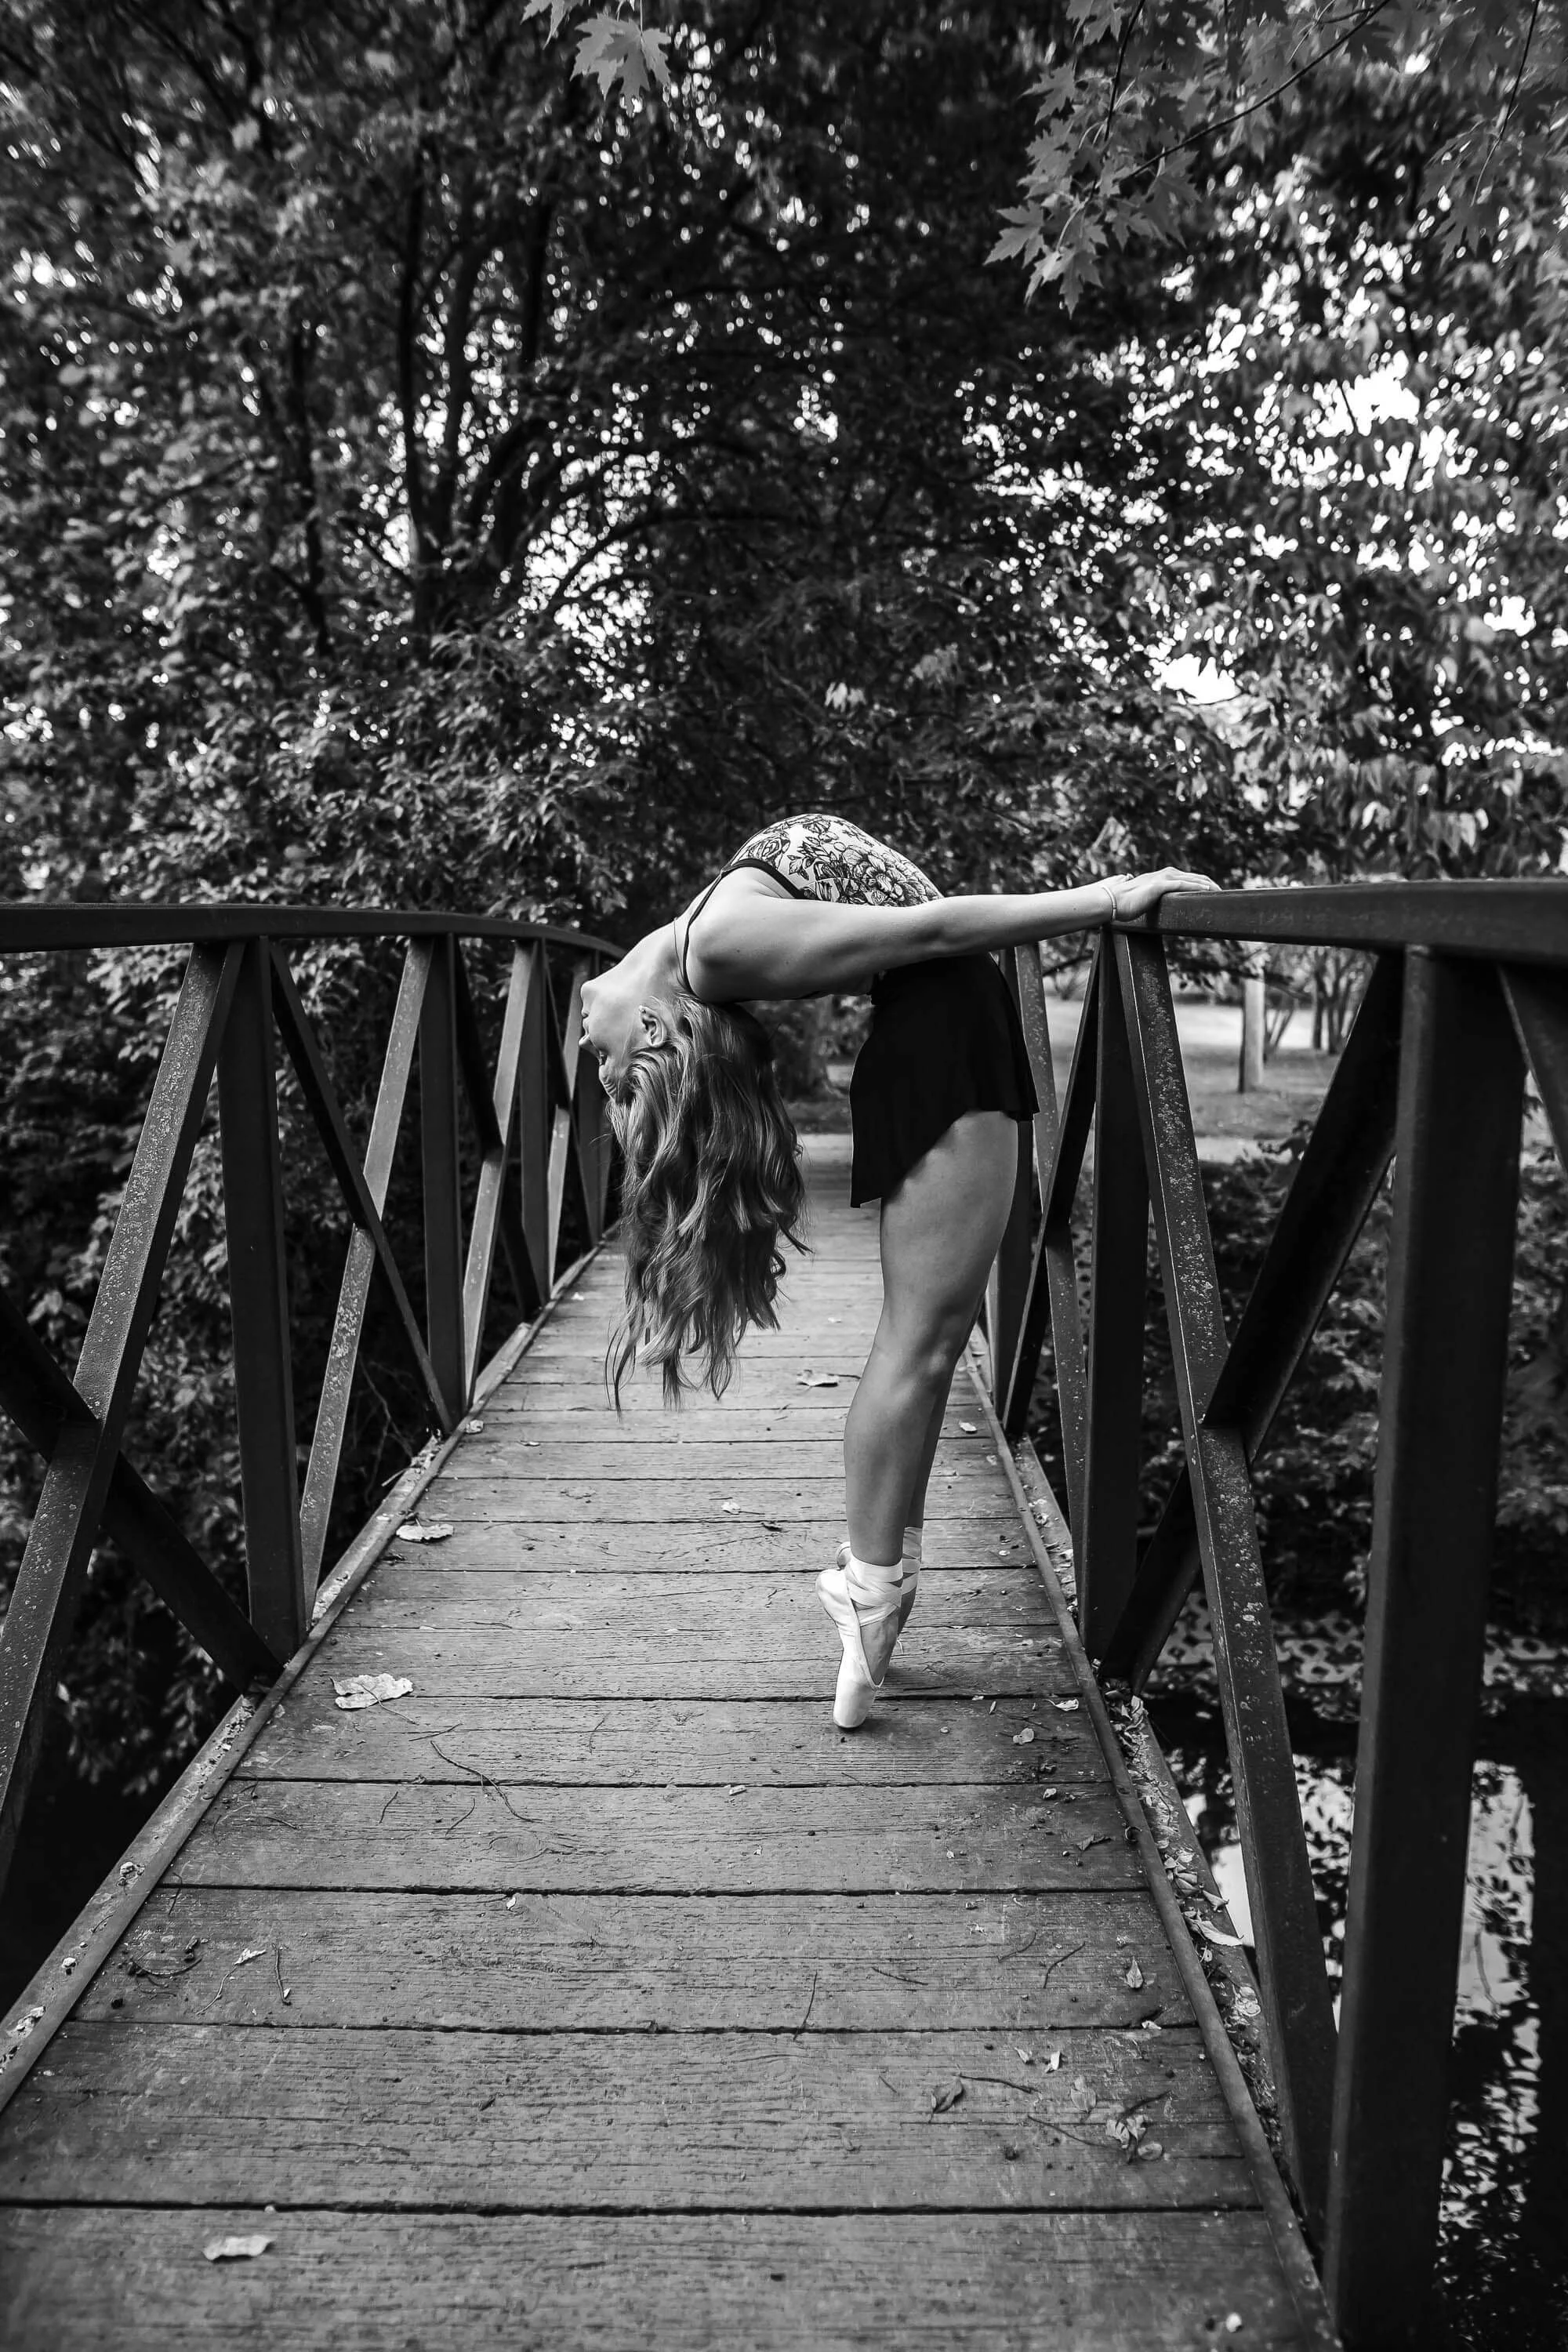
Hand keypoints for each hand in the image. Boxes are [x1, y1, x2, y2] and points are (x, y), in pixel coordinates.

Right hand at [1099, 867, 1219, 919]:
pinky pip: (1183, 885)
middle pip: (1193, 876)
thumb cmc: (1119, 902)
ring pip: (1191, 878)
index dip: (1198, 882)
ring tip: (1220, 891)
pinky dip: (1197, 886)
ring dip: (1207, 884)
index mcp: (1158, 877)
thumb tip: (1136, 888)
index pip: (1184, 877)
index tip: (1209, 891)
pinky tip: (1208, 890)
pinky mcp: (1160, 886)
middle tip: (1221, 892)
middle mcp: (1162, 874)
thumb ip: (1140, 892)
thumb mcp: (1135, 897)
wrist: (1109, 902)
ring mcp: (1161, 879)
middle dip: (1208, 883)